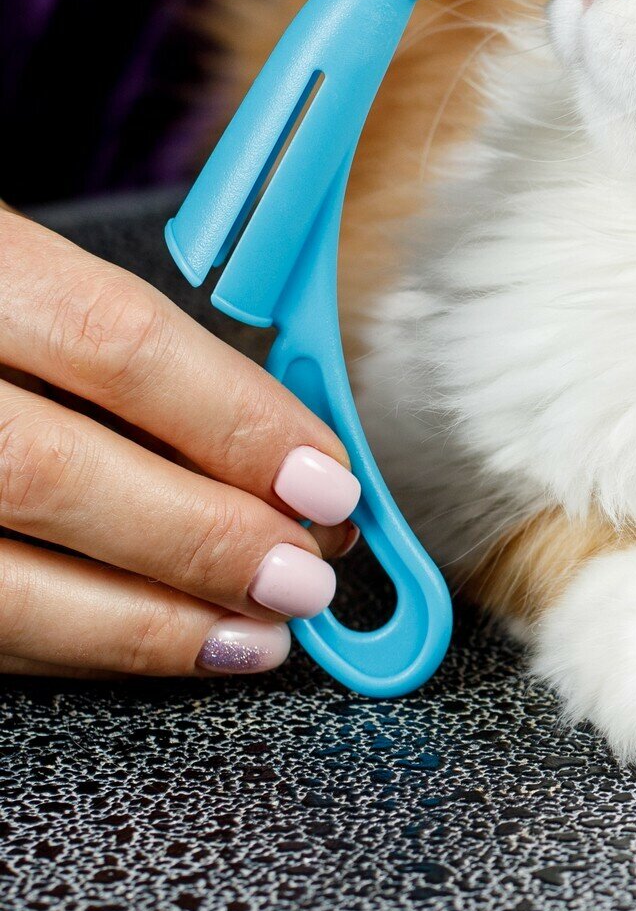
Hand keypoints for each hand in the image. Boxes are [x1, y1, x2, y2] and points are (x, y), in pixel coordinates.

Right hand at [0, 210, 360, 677]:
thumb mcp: (23, 266)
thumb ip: (126, 345)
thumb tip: (277, 435)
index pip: (118, 343)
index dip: (236, 421)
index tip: (327, 479)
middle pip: (56, 475)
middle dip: (202, 539)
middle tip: (306, 575)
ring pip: (2, 586)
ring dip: (146, 622)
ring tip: (257, 635)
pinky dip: (74, 644)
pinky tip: (154, 643)